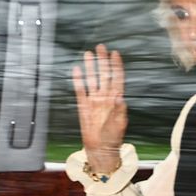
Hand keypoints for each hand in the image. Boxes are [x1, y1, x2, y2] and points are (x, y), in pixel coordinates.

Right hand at [72, 44, 127, 172]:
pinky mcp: (83, 106)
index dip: (116, 66)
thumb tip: (120, 97)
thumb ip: (119, 110)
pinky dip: (78, 80)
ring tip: (88, 54)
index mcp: (116, 99)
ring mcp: (94, 100)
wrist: (101, 148)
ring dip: (90, 67)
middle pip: (104, 74)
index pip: (117, 78)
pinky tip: (76, 70)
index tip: (115, 53)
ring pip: (91, 79)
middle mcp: (105, 97)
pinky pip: (80, 90)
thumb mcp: (120, 123)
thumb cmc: (113, 137)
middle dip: (102, 60)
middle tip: (100, 47)